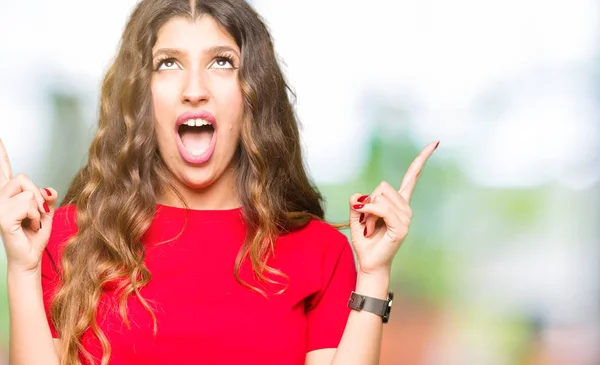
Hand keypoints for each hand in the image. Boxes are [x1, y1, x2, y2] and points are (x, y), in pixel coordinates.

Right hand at [0, 138, 57, 273]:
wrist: (30, 257)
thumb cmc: (34, 235)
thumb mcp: (45, 211)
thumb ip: (45, 196)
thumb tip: (47, 191)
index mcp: (7, 194)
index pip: (2, 169)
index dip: (0, 154)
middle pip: (23, 177)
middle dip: (36, 194)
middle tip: (35, 214)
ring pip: (29, 191)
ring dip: (37, 209)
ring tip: (31, 222)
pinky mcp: (3, 217)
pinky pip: (30, 204)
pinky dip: (36, 216)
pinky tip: (28, 226)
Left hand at [348, 141, 437, 276]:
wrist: (369, 263)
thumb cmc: (365, 241)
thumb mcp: (357, 216)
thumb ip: (358, 202)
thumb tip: (359, 198)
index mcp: (398, 203)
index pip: (412, 177)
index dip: (421, 160)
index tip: (434, 143)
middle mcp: (405, 208)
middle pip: (383, 186)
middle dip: (368, 202)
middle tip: (367, 221)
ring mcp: (406, 218)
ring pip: (379, 197)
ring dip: (367, 212)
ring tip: (370, 228)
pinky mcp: (401, 228)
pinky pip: (381, 209)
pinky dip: (369, 214)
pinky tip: (367, 226)